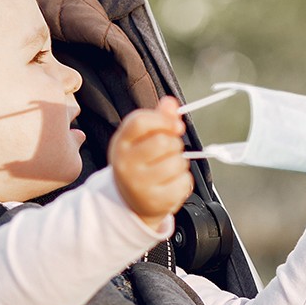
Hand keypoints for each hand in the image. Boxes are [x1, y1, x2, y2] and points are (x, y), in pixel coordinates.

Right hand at [110, 97, 192, 223]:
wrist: (130, 202)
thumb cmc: (139, 164)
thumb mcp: (141, 139)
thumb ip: (157, 118)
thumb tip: (171, 102)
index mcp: (121, 143)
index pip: (140, 122)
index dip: (163, 119)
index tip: (175, 124)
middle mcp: (126, 164)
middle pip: (162, 142)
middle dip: (174, 143)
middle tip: (170, 151)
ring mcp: (140, 184)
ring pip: (177, 162)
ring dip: (180, 163)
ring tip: (168, 168)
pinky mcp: (156, 201)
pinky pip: (184, 181)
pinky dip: (184, 180)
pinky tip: (171, 182)